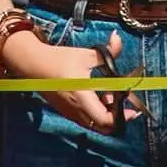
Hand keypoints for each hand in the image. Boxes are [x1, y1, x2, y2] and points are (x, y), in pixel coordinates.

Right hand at [1, 30, 136, 133]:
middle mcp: (76, 110)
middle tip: (123, 103)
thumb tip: (118, 38)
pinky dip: (97, 113)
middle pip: (103, 128)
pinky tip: (98, 96)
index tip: (133, 109)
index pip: (106, 120)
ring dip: (106, 115)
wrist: (33, 64)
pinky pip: (87, 120)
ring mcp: (70, 113)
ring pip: (95, 125)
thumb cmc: (59, 59)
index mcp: (82, 96)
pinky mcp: (67, 112)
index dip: (122, 118)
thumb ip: (107, 51)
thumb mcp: (86, 54)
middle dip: (117, 118)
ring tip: (110, 96)